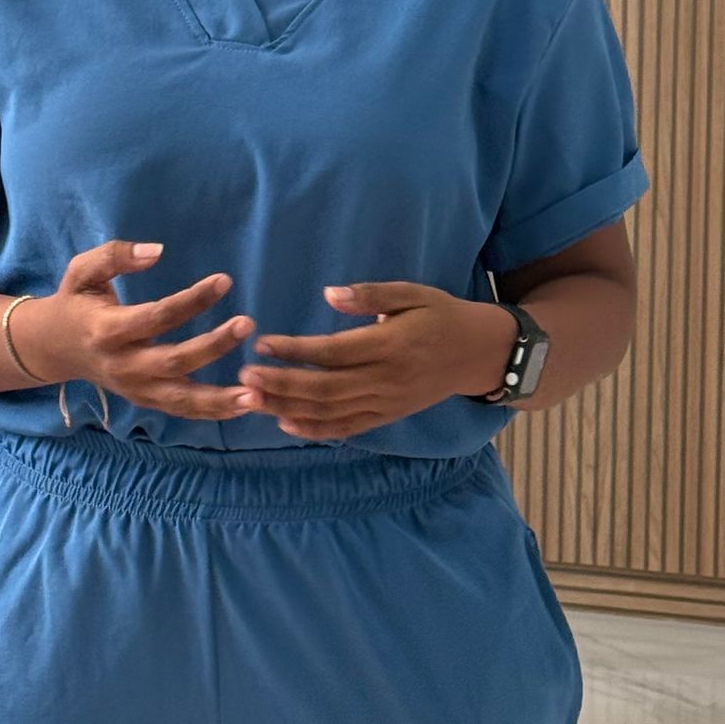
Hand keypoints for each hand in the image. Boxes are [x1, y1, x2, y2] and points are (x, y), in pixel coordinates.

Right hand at [7, 240, 252, 418]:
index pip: (156, 317)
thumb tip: (156, 250)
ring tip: (257, 393)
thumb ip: (115, 255)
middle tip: (248, 324)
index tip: (224, 280)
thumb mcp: (83, 271)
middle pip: (174, 361)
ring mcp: (134, 389)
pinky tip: (247, 405)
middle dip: (214, 345)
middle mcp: (122, 366)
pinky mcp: (144, 400)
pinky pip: (182, 410)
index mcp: (106, 331)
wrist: (52, 348)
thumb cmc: (75, 302)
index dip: (191, 300)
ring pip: (182, 399)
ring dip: (221, 399)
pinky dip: (214, 411)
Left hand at [235, 281, 508, 440]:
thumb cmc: (442, 316)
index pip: (333, 352)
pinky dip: (315, 430)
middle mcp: (386, 380)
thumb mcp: (413, 293)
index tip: (262, 343)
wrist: (479, 354)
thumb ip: (371, 295)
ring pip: (331, 412)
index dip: (295, 350)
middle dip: (281, 384)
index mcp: (390, 345)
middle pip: (325, 389)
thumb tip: (330, 294)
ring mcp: (386, 403)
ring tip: (252, 400)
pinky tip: (285, 422)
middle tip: (244, 377)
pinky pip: (347, 428)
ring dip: (289, 408)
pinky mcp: (387, 416)